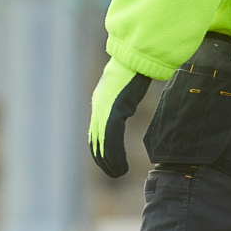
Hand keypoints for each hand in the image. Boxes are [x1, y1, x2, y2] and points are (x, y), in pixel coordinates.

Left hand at [89, 58, 152, 177]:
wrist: (135, 57)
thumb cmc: (136, 69)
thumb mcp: (124, 88)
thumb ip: (122, 99)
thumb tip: (127, 103)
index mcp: (100, 103)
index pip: (95, 133)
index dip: (100, 150)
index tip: (108, 163)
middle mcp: (99, 108)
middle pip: (95, 142)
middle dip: (103, 161)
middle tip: (114, 173)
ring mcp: (104, 110)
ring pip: (101, 144)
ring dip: (109, 162)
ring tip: (119, 174)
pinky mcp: (113, 111)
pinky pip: (110, 139)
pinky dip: (115, 156)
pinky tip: (122, 166)